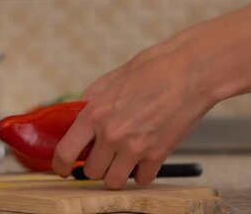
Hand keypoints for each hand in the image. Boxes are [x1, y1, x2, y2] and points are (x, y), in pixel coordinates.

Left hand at [52, 43, 216, 189]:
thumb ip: (90, 100)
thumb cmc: (152, 69)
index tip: (62, 168)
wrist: (190, 72)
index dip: (60, 165)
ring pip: (114, 182)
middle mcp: (111, 134)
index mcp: (94, 113)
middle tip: (102, 155)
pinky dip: (141, 173)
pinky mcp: (158, 155)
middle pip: (91, 172)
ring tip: (122, 160)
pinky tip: (144, 158)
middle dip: (94, 165)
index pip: (65, 152)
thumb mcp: (111, 79)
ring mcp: (135, 148)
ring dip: (116, 173)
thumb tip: (75, 115)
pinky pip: (142, 180)